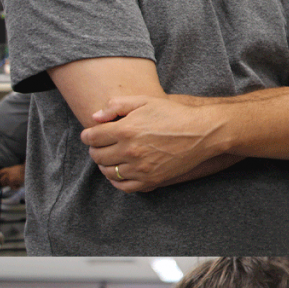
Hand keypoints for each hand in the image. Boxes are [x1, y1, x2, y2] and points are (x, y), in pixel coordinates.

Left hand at [0, 164, 24, 188]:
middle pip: (1, 180)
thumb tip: (8, 178)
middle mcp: (7, 173)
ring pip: (7, 184)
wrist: (28, 170)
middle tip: (10, 184)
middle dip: (4, 183)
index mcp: (8, 169)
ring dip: (11, 185)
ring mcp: (8, 177)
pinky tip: (19, 185)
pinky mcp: (11, 181)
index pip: (0, 173)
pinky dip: (15, 187)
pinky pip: (12, 187)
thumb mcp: (16, 169)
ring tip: (17, 184)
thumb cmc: (24, 170)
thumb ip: (11, 172)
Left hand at [81, 95, 213, 192]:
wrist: (201, 133)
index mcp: (126, 130)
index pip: (92, 138)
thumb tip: (95, 118)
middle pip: (97, 156)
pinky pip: (124, 187)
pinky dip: (116, 181)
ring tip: (110, 158)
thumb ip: (116, 105)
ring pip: (108, 172)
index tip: (91, 134)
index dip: (87, 136)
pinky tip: (119, 173)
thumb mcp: (145, 101)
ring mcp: (140, 168)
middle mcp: (130, 151)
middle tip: (101, 145)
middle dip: (95, 149)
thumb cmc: (174, 114)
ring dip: (105, 165)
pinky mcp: (151, 180)